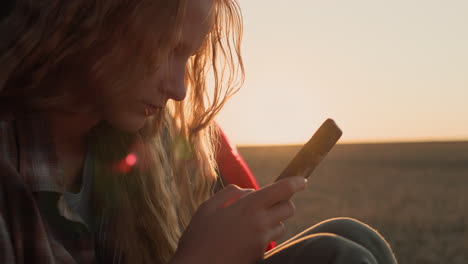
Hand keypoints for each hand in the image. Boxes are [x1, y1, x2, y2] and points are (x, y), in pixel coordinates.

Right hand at [172, 176, 306, 263]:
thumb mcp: (208, 207)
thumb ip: (231, 194)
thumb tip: (247, 192)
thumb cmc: (199, 236)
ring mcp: (262, 242)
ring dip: (274, 220)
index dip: (295, 182)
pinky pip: (270, 240)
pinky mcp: (260, 255)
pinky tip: (246, 236)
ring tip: (252, 221)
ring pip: (282, 226)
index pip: (283, 190)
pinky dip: (265, 235)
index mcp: (250, 207)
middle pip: (289, 209)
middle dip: (283, 202)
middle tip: (269, 202)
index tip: (301, 180)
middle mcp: (261, 224)